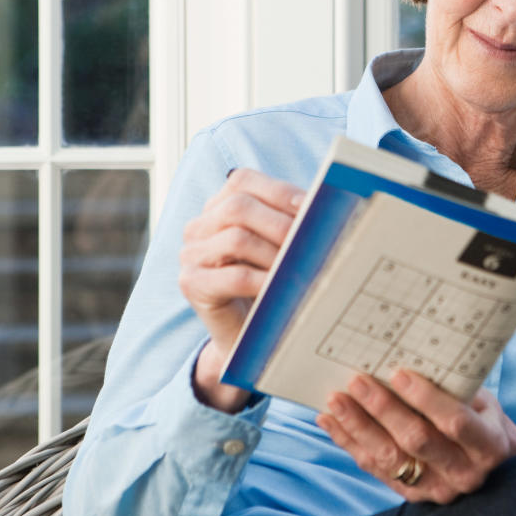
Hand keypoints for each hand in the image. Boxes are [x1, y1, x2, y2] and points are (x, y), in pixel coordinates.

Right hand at [179, 167, 304, 410]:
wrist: (246, 334)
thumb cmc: (266, 283)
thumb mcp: (277, 244)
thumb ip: (289, 220)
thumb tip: (324, 203)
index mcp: (217, 206)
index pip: (242, 181)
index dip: (279, 191)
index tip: (313, 206)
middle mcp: (198, 226)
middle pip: (238, 207)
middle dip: (281, 223)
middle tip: (313, 240)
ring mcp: (191, 255)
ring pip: (236, 239)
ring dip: (276, 252)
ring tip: (302, 265)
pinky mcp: (192, 285)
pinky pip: (233, 277)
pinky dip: (265, 279)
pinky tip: (284, 287)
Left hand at [316, 369, 515, 503]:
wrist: (496, 470)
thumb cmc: (484, 420)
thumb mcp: (482, 402)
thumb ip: (454, 387)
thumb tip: (410, 352)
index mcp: (488, 445)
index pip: (455, 423)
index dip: (426, 399)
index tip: (398, 373)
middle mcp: (464, 473)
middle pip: (417, 441)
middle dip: (383, 409)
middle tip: (357, 382)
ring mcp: (436, 489)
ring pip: (391, 458)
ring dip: (358, 427)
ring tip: (336, 400)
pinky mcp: (412, 495)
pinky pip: (376, 469)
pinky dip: (350, 443)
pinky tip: (331, 422)